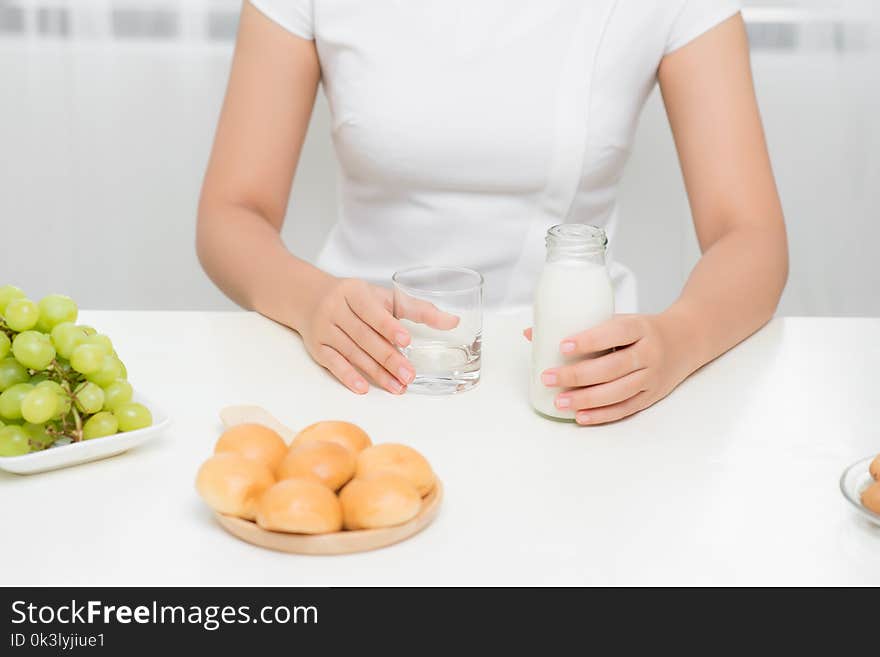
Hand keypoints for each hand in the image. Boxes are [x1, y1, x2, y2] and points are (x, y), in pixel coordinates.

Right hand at [300, 277, 458, 394]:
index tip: (406, 340)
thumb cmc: (356, 299)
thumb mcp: (383, 297)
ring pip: (352, 353)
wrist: (310, 298)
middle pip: (365, 337)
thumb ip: (417, 309)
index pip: (372, 311)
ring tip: (398, 387)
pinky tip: (364, 388)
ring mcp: (324, 329)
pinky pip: (333, 364)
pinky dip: (348, 376)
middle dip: (388, 358)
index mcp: (354, 292)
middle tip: (409, 375)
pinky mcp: (317, 347)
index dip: (388, 326)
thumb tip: (453, 322)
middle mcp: (336, 309)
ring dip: (376, 372)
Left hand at [524, 314, 695, 424]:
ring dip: (586, 399)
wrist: (686, 340)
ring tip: (559, 402)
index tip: (563, 345)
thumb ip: (581, 326)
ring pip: (618, 392)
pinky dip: (602, 415)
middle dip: (578, 375)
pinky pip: (625, 409)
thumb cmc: (642, 330)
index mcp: (640, 328)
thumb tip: (530, 332)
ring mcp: (652, 377)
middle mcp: (649, 353)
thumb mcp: (619, 319)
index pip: (615, 332)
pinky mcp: (651, 396)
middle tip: (549, 377)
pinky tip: (580, 417)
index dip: (589, 340)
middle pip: (612, 367)